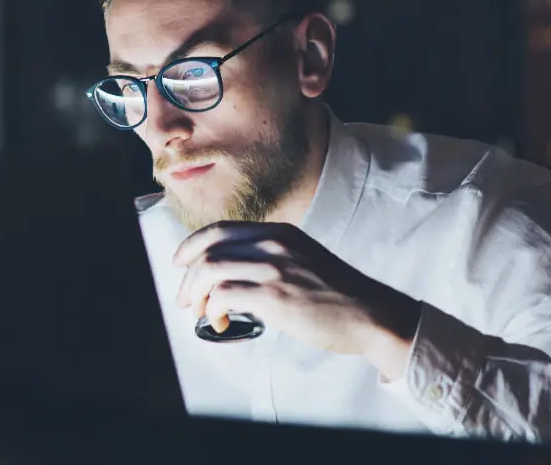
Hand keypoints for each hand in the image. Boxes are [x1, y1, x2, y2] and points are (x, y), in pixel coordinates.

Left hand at [173, 221, 420, 376]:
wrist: (370, 313)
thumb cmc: (339, 294)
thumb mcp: (304, 259)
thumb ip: (272, 259)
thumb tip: (234, 276)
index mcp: (279, 233)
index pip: (220, 230)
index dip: (192, 245)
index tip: (180, 262)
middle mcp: (274, 244)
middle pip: (208, 250)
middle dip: (188, 277)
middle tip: (185, 298)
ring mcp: (274, 269)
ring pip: (210, 270)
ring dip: (196, 294)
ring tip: (200, 312)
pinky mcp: (274, 297)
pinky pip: (224, 296)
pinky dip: (213, 310)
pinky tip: (221, 322)